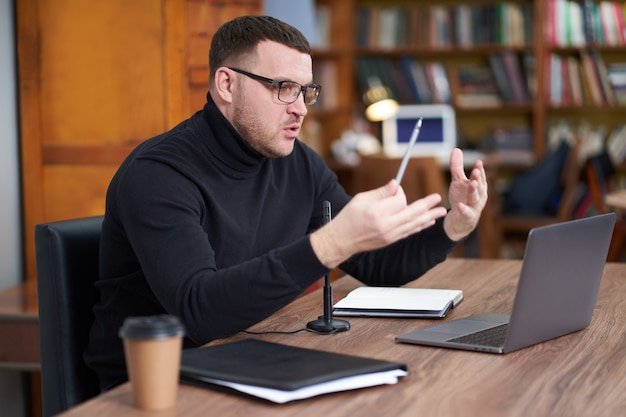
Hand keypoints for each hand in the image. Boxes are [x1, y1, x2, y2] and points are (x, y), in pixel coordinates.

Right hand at [311, 180, 447, 268]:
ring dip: (429, 216)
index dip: (400, 192)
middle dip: (426, 204)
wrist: (341, 240)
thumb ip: (381, 192)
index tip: (396, 190)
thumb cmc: (348, 217)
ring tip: (442, 211)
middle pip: (412, 212)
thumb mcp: (361, 199)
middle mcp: (386, 224)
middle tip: (437, 197)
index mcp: (377, 212)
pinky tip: (428, 221)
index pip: (399, 199)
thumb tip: (397, 184)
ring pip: (414, 223)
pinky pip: (409, 232)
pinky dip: (420, 226)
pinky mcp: (390, 240)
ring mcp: (389, 235)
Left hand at [444, 148, 487, 240]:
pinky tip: (459, 205)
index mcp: (478, 186)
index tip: (478, 162)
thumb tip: (457, 149)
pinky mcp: (468, 217)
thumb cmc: (461, 198)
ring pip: (475, 198)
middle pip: (479, 186)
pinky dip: (463, 209)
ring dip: (473, 191)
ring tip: (472, 183)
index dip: (480, 170)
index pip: (480, 177)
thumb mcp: (457, 182)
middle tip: (476, 171)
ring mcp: (474, 207)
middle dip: (478, 179)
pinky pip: (466, 213)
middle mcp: (479, 196)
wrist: (460, 220)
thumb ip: (457, 167)